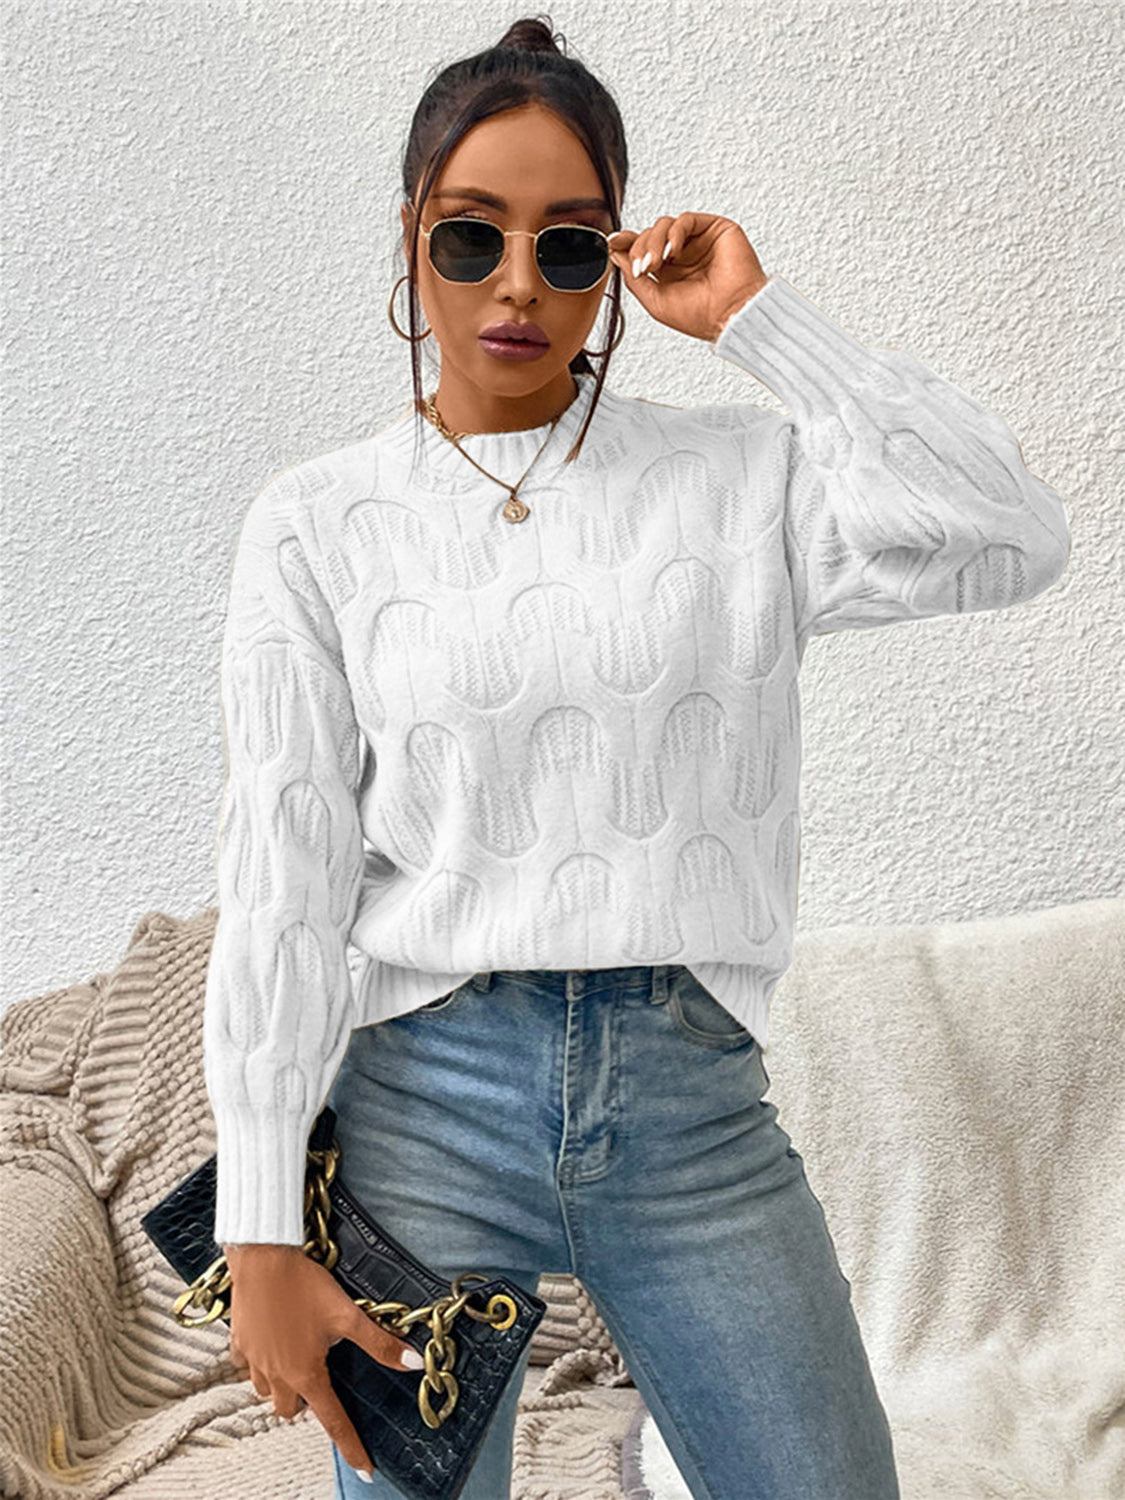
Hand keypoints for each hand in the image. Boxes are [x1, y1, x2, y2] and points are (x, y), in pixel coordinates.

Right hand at [225, 1243, 423, 1481]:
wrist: (263, 1258)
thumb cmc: (305, 1285)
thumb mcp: (347, 1315)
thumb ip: (379, 1343)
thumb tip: (413, 1364)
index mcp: (307, 1374)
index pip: (334, 1422)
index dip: (352, 1447)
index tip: (365, 1470)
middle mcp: (278, 1376)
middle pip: (293, 1409)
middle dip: (308, 1402)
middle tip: (321, 1380)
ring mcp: (255, 1363)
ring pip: (269, 1393)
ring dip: (284, 1386)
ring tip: (298, 1362)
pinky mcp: (239, 1345)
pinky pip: (249, 1369)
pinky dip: (261, 1366)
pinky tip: (273, 1345)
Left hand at [606, 212, 767, 342]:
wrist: (731, 315)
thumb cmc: (700, 316)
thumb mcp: (656, 302)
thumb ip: (635, 280)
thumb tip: (616, 255)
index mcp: (669, 272)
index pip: (643, 248)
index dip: (626, 243)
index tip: (611, 243)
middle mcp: (683, 254)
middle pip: (649, 235)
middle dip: (639, 248)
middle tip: (642, 268)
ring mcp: (698, 241)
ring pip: (664, 225)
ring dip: (654, 242)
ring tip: (657, 263)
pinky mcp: (714, 229)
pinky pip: (685, 220)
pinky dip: (674, 233)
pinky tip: (674, 252)